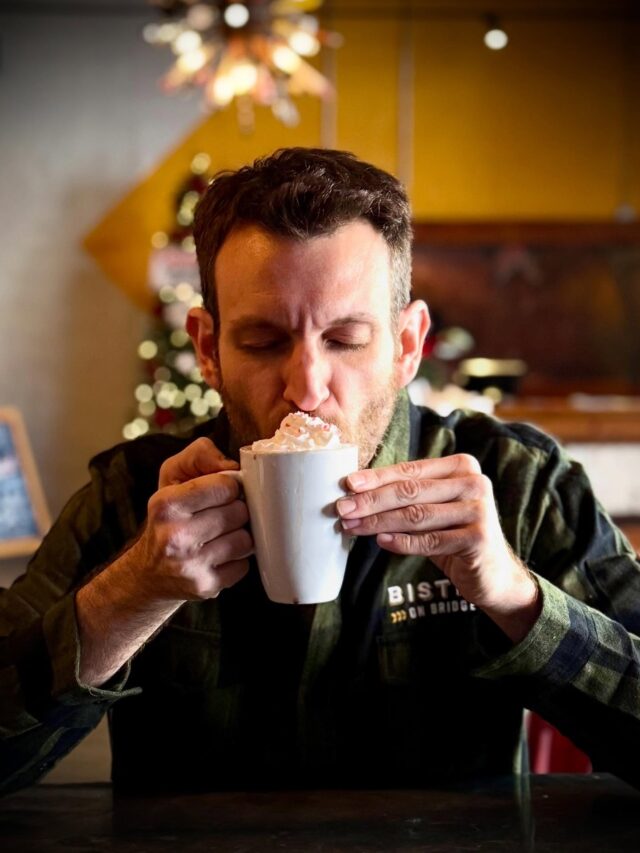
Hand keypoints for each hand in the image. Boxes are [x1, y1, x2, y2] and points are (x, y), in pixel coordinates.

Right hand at [131, 437, 252, 601]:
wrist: (147, 574)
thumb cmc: (168, 518)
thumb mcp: (171, 478)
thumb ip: (199, 456)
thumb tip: (232, 466)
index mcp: (166, 504)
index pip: (226, 485)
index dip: (229, 487)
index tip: (220, 494)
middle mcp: (175, 536)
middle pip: (239, 513)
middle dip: (235, 512)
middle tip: (220, 516)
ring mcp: (190, 565)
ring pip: (245, 540)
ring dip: (238, 536)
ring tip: (220, 536)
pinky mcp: (205, 587)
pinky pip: (243, 566)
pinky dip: (236, 560)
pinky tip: (218, 556)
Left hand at [336, 454, 540, 641]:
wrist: (493, 574)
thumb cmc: (453, 535)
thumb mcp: (433, 509)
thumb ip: (407, 496)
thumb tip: (354, 493)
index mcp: (462, 466)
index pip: (411, 469)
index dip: (377, 477)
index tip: (347, 485)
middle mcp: (474, 483)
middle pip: (411, 491)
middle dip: (372, 500)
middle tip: (342, 508)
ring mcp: (479, 510)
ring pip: (417, 515)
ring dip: (379, 522)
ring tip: (352, 526)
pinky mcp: (479, 538)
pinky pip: (431, 541)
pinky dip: (402, 542)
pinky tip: (380, 542)